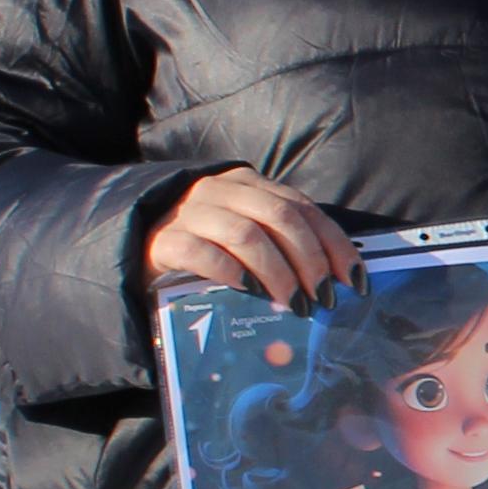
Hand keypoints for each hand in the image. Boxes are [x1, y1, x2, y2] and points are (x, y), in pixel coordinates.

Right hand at [144, 169, 359, 304]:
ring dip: (278, 272)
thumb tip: (334, 280)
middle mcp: (221, 190)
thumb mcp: (245, 234)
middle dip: (310, 260)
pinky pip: (204, 253)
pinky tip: (249, 292)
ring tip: (294, 304)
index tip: (353, 280)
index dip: (334, 244)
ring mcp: (191, 212)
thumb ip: (280, 243)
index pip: (303, 208)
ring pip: (247, 234)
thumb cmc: (204, 246)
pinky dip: (232, 272)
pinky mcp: (165, 240)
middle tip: (323, 297)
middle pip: (280, 217)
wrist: (134, 246)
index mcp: (248, 184)